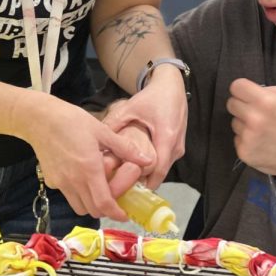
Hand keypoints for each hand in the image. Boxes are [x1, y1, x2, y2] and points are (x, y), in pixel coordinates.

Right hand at [28, 98, 153, 220]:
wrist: (39, 119)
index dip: (116, 214)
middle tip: (114, 200)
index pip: (104, 204)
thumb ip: (125, 148)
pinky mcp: (51, 181)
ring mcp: (60, 183)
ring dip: (90, 204)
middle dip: (105, 210)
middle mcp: (74, 181)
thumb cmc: (72, 121)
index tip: (124, 215)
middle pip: (92, 210)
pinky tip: (81, 177)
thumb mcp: (102, 131)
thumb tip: (147, 160)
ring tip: (98, 190)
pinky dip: (77, 194)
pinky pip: (67, 195)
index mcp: (89, 170)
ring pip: (78, 206)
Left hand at [103, 64, 186, 189]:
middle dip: (142, 180)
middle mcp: (176, 147)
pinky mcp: (177, 146)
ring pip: (163, 169)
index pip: (158, 171)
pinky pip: (165, 161)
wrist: (172, 86)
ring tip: (127, 175)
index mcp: (166, 138)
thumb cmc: (153, 96)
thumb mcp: (131, 107)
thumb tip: (96, 139)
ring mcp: (179, 148)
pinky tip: (137, 162)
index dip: (143, 183)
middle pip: (160, 173)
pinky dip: (153, 165)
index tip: (127, 190)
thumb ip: (114, 123)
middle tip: (122, 185)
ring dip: (148, 173)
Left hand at [227, 78, 275, 178]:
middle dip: (242, 106)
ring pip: (234, 122)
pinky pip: (238, 139)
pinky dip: (247, 140)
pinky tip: (262, 143)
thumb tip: (247, 92)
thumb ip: (265, 90)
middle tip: (256, 114)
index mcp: (266, 100)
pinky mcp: (244, 152)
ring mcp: (248, 137)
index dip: (241, 90)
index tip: (246, 95)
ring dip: (245, 125)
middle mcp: (254, 118)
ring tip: (264, 131)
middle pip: (231, 103)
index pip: (236, 86)